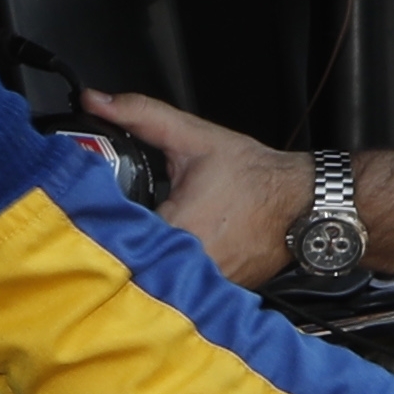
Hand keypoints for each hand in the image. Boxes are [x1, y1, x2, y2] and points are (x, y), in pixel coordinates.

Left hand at [84, 89, 303, 287]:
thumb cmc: (255, 176)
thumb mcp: (194, 137)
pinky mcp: (217, 291)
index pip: (115, 230)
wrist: (301, 202)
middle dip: (121, 236)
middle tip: (113, 219)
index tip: (92, 205)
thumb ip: (142, 115)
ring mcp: (205, 283)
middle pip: (132, 257)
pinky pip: (182, 283)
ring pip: (156, 274)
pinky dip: (174, 268)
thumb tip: (97, 102)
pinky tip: (174, 250)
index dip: (99, 216)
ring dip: (146, 257)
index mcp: (178, 228)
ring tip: (145, 236)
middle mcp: (191, 263)